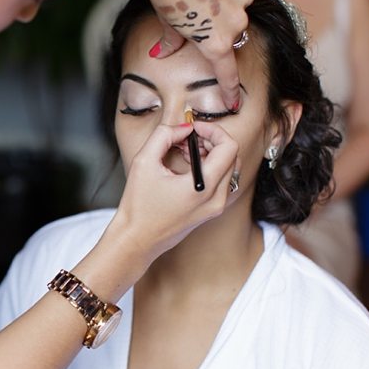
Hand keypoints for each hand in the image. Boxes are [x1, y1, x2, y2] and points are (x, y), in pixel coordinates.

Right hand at [114, 121, 238, 261]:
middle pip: (231, 156)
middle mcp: (217, 198)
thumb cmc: (138, 206)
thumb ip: (164, 136)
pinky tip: (186, 167)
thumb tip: (183, 128)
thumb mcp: (144, 162)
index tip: (193, 129)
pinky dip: (208, 168)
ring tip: (184, 152)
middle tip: (186, 138)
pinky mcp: (211, 211)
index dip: (213, 130)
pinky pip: (221, 182)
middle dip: (210, 141)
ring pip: (228, 168)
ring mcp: (216, 207)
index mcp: (204, 187)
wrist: (136, 240)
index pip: (229, 146)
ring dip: (210, 154)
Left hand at [121, 0, 253, 108]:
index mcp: (214, 43)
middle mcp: (234, 23)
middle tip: (198, 16)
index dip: (229, 90)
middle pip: (231, 35)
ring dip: (222, 6)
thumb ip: (170, 43)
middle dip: (217, 31)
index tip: (232, 101)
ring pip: (237, 10)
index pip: (227, 73)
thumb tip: (160, 55)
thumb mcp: (166, 22)